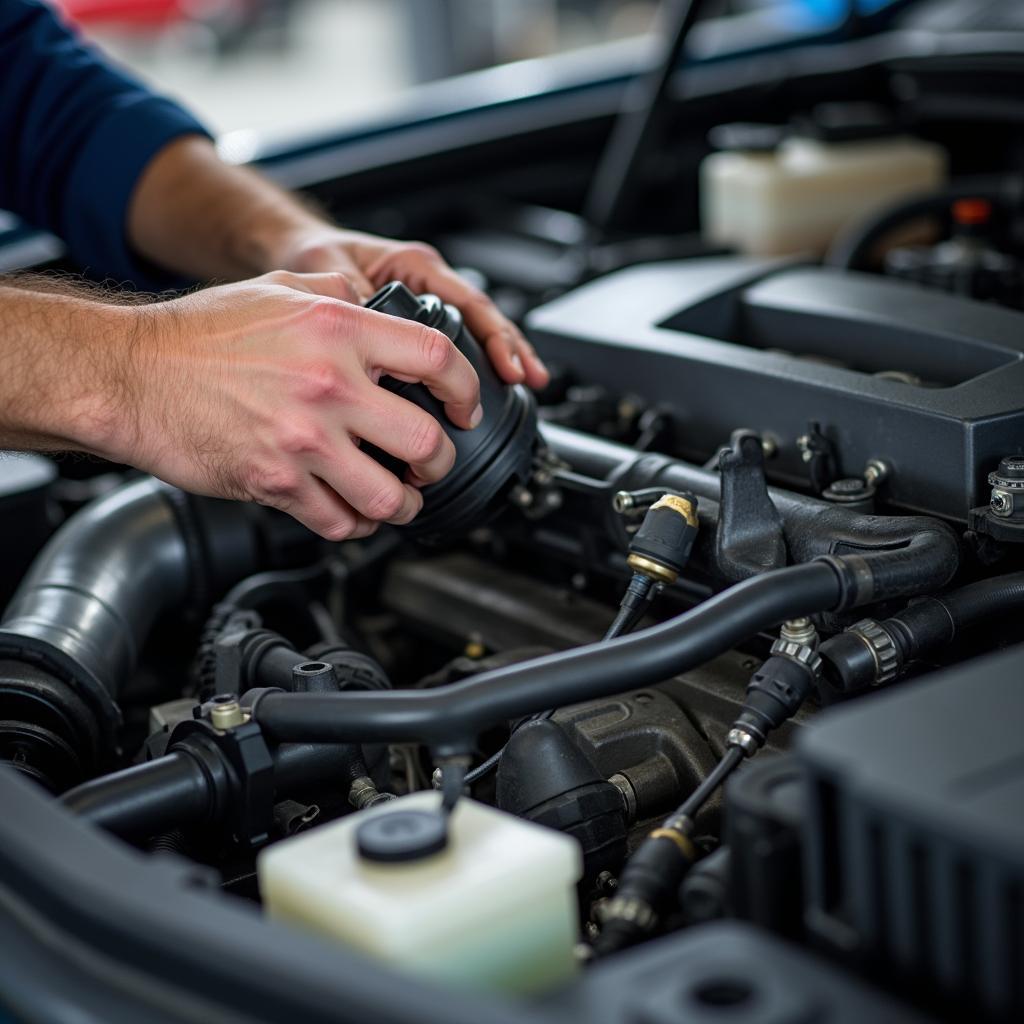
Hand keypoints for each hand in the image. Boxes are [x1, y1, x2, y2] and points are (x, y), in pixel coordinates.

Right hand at [114, 271, 482, 539]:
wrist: (131, 375)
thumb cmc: (198, 334)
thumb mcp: (278, 288)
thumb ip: (338, 293)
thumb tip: (379, 304)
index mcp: (338, 328)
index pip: (437, 357)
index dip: (466, 388)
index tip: (463, 407)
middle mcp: (329, 384)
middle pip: (426, 441)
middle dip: (440, 461)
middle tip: (431, 463)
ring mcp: (303, 439)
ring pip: (389, 497)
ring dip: (403, 505)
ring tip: (399, 497)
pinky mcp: (276, 483)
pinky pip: (338, 522)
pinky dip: (353, 525)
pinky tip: (351, 512)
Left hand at [275, 227, 549, 389]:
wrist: (297, 254)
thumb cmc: (314, 255)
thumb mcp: (331, 272)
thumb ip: (356, 300)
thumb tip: (373, 332)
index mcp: (415, 264)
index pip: (468, 301)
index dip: (492, 335)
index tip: (504, 365)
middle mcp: (426, 280)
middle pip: (482, 316)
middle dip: (510, 347)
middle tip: (527, 378)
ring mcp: (425, 299)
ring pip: (474, 328)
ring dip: (501, 354)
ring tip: (526, 383)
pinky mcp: (415, 321)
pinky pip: (453, 340)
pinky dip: (473, 362)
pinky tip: (488, 385)